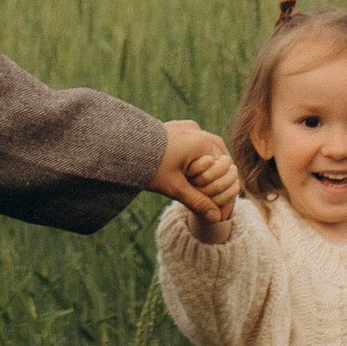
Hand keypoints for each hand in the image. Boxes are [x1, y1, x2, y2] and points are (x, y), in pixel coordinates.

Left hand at [154, 122, 239, 243]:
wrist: (121, 145)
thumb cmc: (149, 166)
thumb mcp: (174, 187)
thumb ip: (197, 201)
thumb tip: (216, 218)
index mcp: (202, 143)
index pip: (225, 168)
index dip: (223, 187)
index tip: (218, 203)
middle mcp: (198, 131)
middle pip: (220, 157)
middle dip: (217, 177)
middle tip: (212, 196)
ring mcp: (187, 126)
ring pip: (208, 149)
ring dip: (208, 166)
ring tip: (201, 185)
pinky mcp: (177, 127)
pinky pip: (195, 142)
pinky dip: (197, 157)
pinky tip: (190, 171)